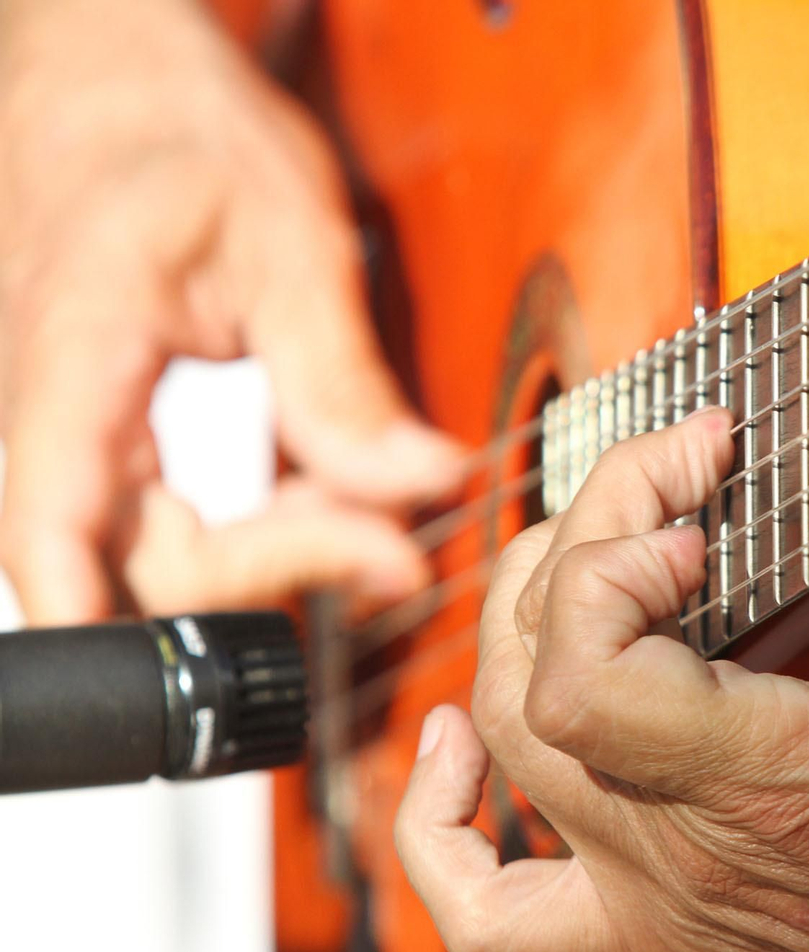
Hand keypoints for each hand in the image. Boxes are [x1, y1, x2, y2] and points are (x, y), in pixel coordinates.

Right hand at [0, 0, 461, 623]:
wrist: (118, 86)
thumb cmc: (181, 133)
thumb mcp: (289, 237)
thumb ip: (343, 378)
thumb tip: (420, 485)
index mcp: (73, 347)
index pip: (57, 519)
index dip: (99, 612)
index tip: (211, 665)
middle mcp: (45, 404)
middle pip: (132, 559)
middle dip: (271, 570)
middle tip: (390, 545)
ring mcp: (65, 426)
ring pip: (150, 552)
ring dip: (267, 553)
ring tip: (367, 515)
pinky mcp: (101, 436)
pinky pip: (162, 520)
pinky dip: (250, 526)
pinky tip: (321, 495)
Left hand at [397, 411, 808, 951]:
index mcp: (802, 779)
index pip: (589, 668)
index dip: (614, 547)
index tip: (705, 489)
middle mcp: (706, 853)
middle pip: (541, 672)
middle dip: (593, 535)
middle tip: (681, 482)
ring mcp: (669, 906)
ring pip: (506, 749)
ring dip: (528, 624)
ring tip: (604, 556)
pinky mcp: (666, 939)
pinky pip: (491, 910)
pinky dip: (440, 820)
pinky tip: (463, 744)